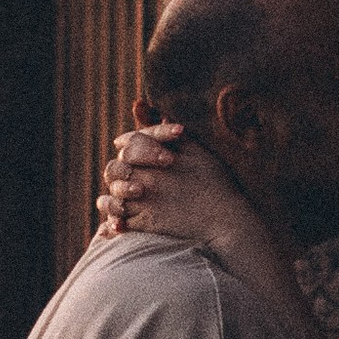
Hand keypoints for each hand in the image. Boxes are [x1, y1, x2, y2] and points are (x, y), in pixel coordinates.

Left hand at [96, 123, 253, 253]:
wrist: (225, 220)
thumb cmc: (216, 184)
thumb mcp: (199, 152)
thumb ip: (177, 133)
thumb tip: (163, 114)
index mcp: (159, 158)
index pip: (130, 143)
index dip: (127, 144)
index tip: (121, 145)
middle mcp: (148, 178)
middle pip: (115, 169)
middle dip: (118, 170)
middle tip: (124, 175)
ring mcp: (145, 202)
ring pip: (114, 195)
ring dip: (113, 196)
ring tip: (118, 200)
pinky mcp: (146, 224)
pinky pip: (120, 221)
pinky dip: (115, 222)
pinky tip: (117, 223)